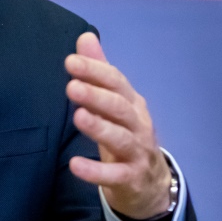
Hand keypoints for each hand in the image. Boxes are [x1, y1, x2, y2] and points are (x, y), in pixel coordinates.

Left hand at [65, 32, 172, 219]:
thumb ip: (99, 72)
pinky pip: (114, 175)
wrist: (150, 183)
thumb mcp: (114, 103)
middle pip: (120, 107)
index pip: (116, 82)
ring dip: (99, 127)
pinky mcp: (131, 178)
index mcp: (132, 103)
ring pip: (120, 138)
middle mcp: (138, 124)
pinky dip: (96, 171)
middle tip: (72, 86)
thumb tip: (85, 37)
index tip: (70, 61)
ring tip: (77, 117)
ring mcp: (137, 152)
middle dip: (97, 96)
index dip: (96, 71)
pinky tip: (75, 165)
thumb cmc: (125, 134)